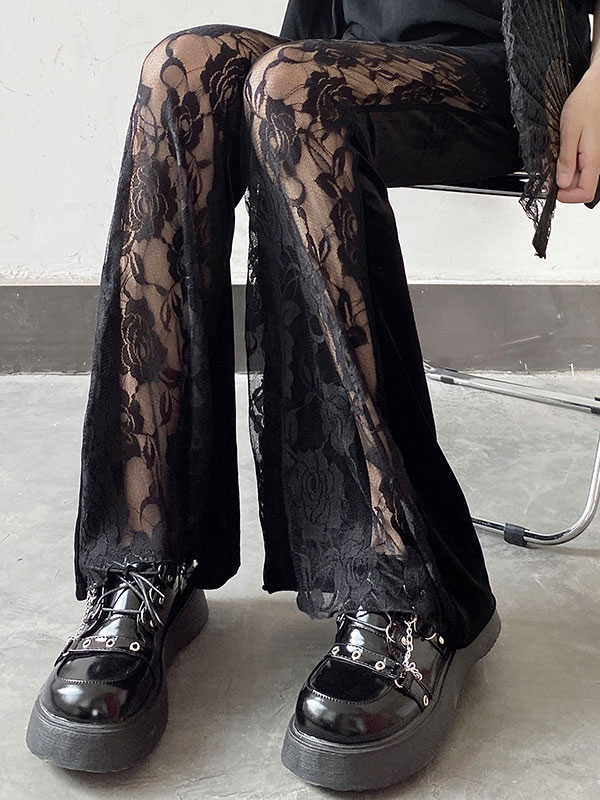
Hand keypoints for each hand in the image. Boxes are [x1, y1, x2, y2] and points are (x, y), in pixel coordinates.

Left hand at [556, 66, 599, 203]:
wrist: (594, 89)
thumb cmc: (585, 104)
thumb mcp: (569, 132)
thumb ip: (566, 160)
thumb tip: (562, 183)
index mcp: (593, 158)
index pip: (585, 192)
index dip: (568, 197)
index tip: (554, 190)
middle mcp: (596, 161)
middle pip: (582, 188)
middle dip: (564, 187)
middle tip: (549, 175)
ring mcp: (593, 158)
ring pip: (580, 180)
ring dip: (565, 177)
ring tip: (554, 163)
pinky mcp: (590, 154)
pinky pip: (580, 168)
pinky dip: (568, 168)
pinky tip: (560, 158)